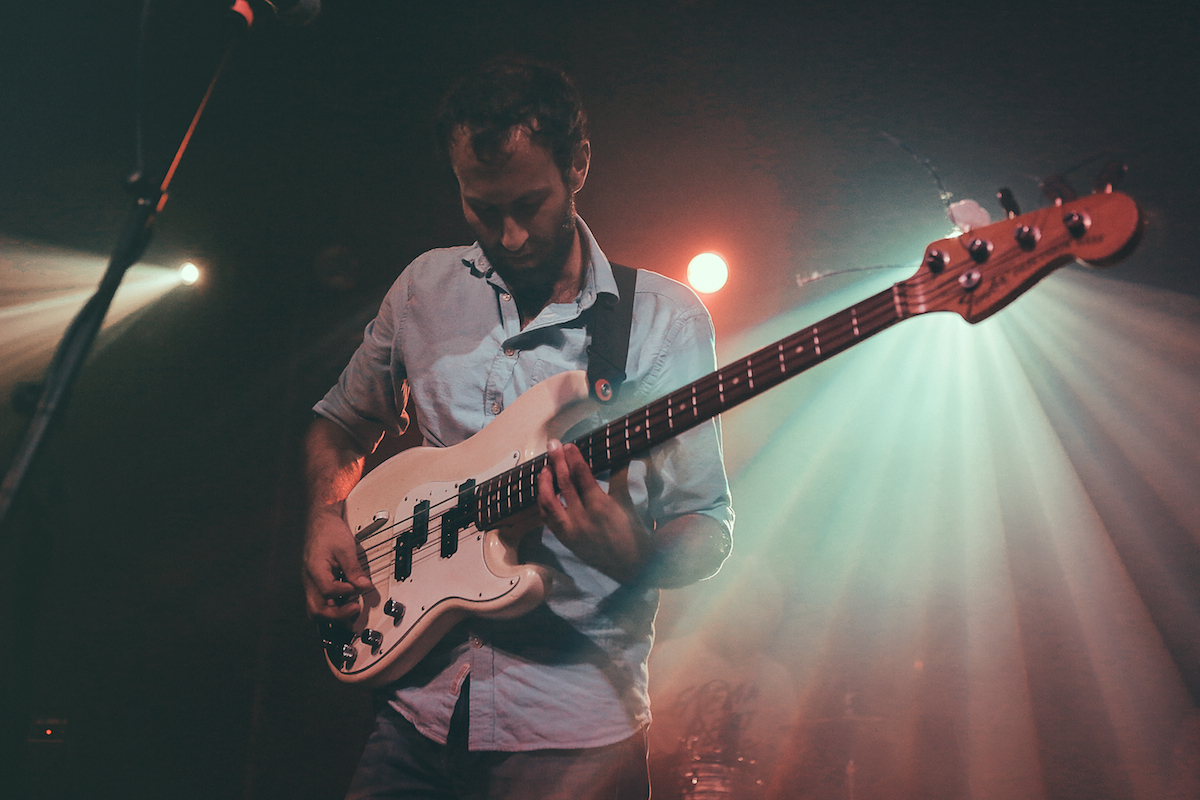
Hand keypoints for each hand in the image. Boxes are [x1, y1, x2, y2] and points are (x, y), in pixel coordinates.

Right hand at [302, 501, 374, 621]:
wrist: (321, 522)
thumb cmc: (330, 532)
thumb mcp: (345, 548)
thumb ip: (354, 569)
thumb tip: (364, 586)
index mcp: (315, 570)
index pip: (327, 590)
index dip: (345, 591)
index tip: (358, 586)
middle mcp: (310, 582)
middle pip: (316, 611)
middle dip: (336, 616)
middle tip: (356, 609)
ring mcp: (312, 585)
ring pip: (316, 611)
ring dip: (334, 617)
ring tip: (352, 612)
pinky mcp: (317, 585)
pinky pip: (321, 604)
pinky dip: (333, 610)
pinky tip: (347, 609)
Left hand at [536, 439, 653, 583]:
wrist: (632, 568)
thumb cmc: (635, 535)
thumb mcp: (629, 505)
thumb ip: (621, 480)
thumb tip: (621, 458)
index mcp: (601, 507)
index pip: (581, 476)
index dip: (573, 458)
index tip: (569, 445)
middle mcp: (582, 518)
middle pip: (564, 483)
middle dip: (557, 461)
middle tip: (553, 445)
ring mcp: (570, 530)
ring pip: (549, 501)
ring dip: (545, 482)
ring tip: (545, 467)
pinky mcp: (565, 540)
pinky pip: (547, 518)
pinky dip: (543, 502)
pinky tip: (544, 490)